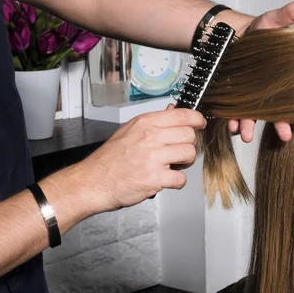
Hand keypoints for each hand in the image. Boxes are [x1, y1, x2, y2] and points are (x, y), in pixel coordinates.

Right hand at [73, 107, 205, 214]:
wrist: (93, 181)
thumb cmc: (110, 159)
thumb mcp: (130, 130)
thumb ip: (154, 122)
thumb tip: (173, 110)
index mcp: (145, 123)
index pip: (183, 115)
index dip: (197, 120)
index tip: (200, 124)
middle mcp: (150, 137)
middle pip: (190, 135)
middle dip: (188, 145)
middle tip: (178, 152)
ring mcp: (153, 157)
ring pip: (189, 155)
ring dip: (184, 163)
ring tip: (171, 166)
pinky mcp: (155, 178)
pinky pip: (181, 179)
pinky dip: (176, 182)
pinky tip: (165, 179)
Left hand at [229, 0, 293, 142]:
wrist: (230, 35)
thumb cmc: (256, 31)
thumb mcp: (273, 21)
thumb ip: (290, 14)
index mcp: (281, 80)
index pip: (290, 102)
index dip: (289, 117)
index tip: (288, 132)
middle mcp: (267, 92)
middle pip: (273, 113)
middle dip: (275, 126)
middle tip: (279, 138)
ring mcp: (248, 96)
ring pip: (250, 115)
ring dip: (249, 125)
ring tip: (245, 134)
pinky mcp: (231, 96)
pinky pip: (231, 111)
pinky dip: (230, 119)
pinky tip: (230, 124)